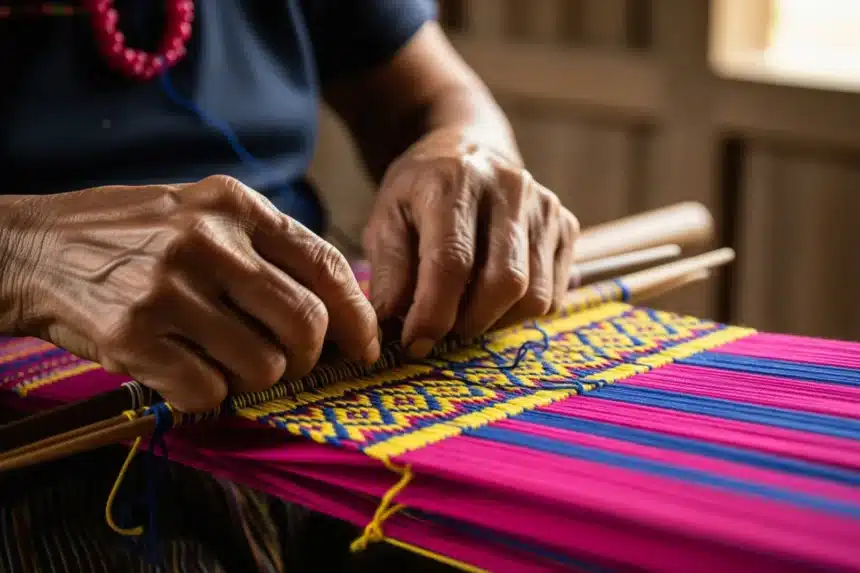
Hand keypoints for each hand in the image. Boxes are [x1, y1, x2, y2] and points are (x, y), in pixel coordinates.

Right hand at [0, 176, 378, 411]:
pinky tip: (186, 372)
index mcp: (232, 205)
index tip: (365, 344)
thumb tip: (334, 306)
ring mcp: (169, 290)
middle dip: (310, 358)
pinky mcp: (135, 338)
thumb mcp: (199, 211)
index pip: (324, 264)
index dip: (357, 314)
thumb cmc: (130, 235)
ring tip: (223, 360)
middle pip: (305, 323)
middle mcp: (206, 242)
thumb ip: (264, 247)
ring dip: (255, 378)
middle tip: (291, 363)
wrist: (33, 248)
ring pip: (263, 366)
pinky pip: (209, 392)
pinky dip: (208, 395)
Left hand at [363, 128, 578, 356]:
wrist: (467, 150)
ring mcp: (545, 206)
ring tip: (468, 312)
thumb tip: (392, 324)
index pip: (452, 262)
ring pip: (535, 296)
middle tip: (444, 330)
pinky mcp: (566, 224)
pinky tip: (494, 298)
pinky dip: (521, 312)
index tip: (415, 343)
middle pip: (504, 283)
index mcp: (455, 181)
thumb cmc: (421, 193)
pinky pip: (554, 294)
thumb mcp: (386, 218)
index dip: (433, 313)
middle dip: (470, 323)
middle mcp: (509, 188)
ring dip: (497, 321)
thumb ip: (389, 270)